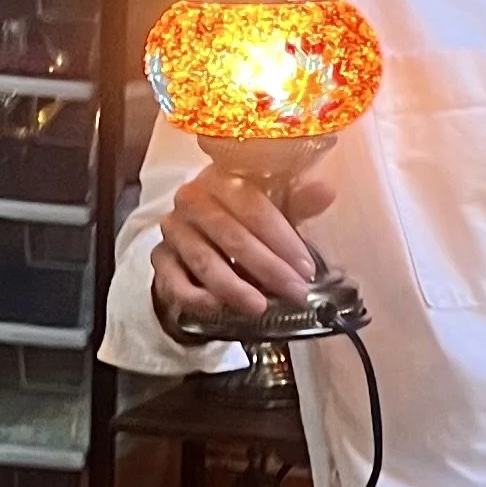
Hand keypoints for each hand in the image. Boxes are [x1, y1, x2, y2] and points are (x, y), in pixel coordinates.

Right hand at [150, 155, 336, 337]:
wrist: (201, 237)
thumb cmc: (244, 219)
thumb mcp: (274, 208)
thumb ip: (297, 202)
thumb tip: (326, 191)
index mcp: (222, 178)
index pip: (253, 206)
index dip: (283, 239)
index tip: (306, 268)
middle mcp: (192, 199)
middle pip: (232, 235)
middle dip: (268, 268)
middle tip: (295, 292)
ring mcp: (173, 229)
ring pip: (204, 260)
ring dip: (234, 287)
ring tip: (260, 306)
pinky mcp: (159, 258)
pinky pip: (175, 281)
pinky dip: (198, 297)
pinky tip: (220, 308)